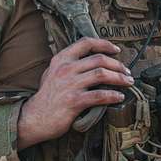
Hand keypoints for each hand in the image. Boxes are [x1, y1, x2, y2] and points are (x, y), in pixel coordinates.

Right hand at [17, 37, 133, 149]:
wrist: (33, 118)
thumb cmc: (45, 97)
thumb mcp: (51, 73)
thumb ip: (67, 64)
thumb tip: (88, 61)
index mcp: (61, 59)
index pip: (86, 43)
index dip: (104, 44)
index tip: (117, 50)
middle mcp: (66, 69)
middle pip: (99, 59)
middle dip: (118, 65)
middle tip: (127, 72)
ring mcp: (70, 85)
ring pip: (102, 74)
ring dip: (119, 78)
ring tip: (128, 83)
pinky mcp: (74, 101)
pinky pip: (100, 95)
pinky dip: (113, 95)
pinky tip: (119, 97)